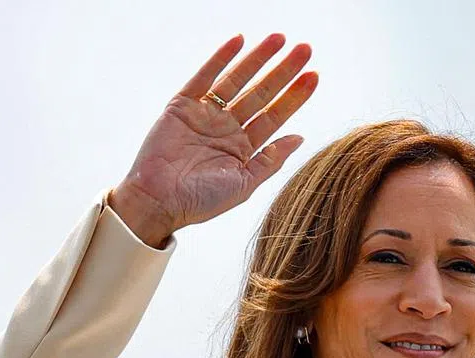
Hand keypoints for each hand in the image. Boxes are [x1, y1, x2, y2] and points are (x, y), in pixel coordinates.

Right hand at [109, 33, 317, 246]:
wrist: (160, 202)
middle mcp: (227, 127)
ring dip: (258, 58)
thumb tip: (300, 138)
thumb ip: (271, 160)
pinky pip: (204, 77)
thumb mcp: (244, 184)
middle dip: (283, 71)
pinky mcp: (182, 105)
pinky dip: (220, 58)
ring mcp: (205, 114)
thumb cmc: (201, 201)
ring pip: (237, 80)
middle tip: (305, 49)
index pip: (275, 115)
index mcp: (244, 147)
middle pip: (261, 93)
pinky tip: (239, 41)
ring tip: (280, 39)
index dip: (294, 96)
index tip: (314, 76)